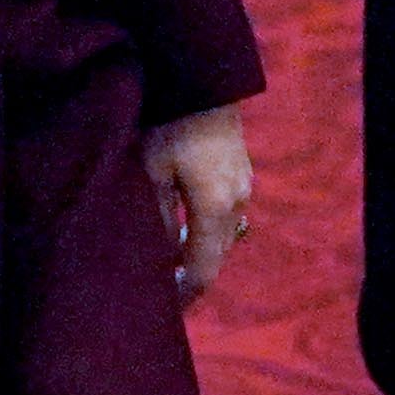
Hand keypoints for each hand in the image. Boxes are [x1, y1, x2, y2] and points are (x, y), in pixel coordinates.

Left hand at [142, 104, 251, 304]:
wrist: (205, 79)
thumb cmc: (171, 122)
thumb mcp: (151, 172)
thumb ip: (157, 220)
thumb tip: (160, 259)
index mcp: (216, 208)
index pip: (203, 270)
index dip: (184, 296)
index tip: (164, 314)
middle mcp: (237, 203)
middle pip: (215, 257)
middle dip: (190, 278)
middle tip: (160, 296)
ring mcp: (243, 188)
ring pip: (221, 238)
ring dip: (197, 255)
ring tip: (168, 268)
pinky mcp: (240, 175)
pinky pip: (224, 219)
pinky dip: (204, 234)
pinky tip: (182, 233)